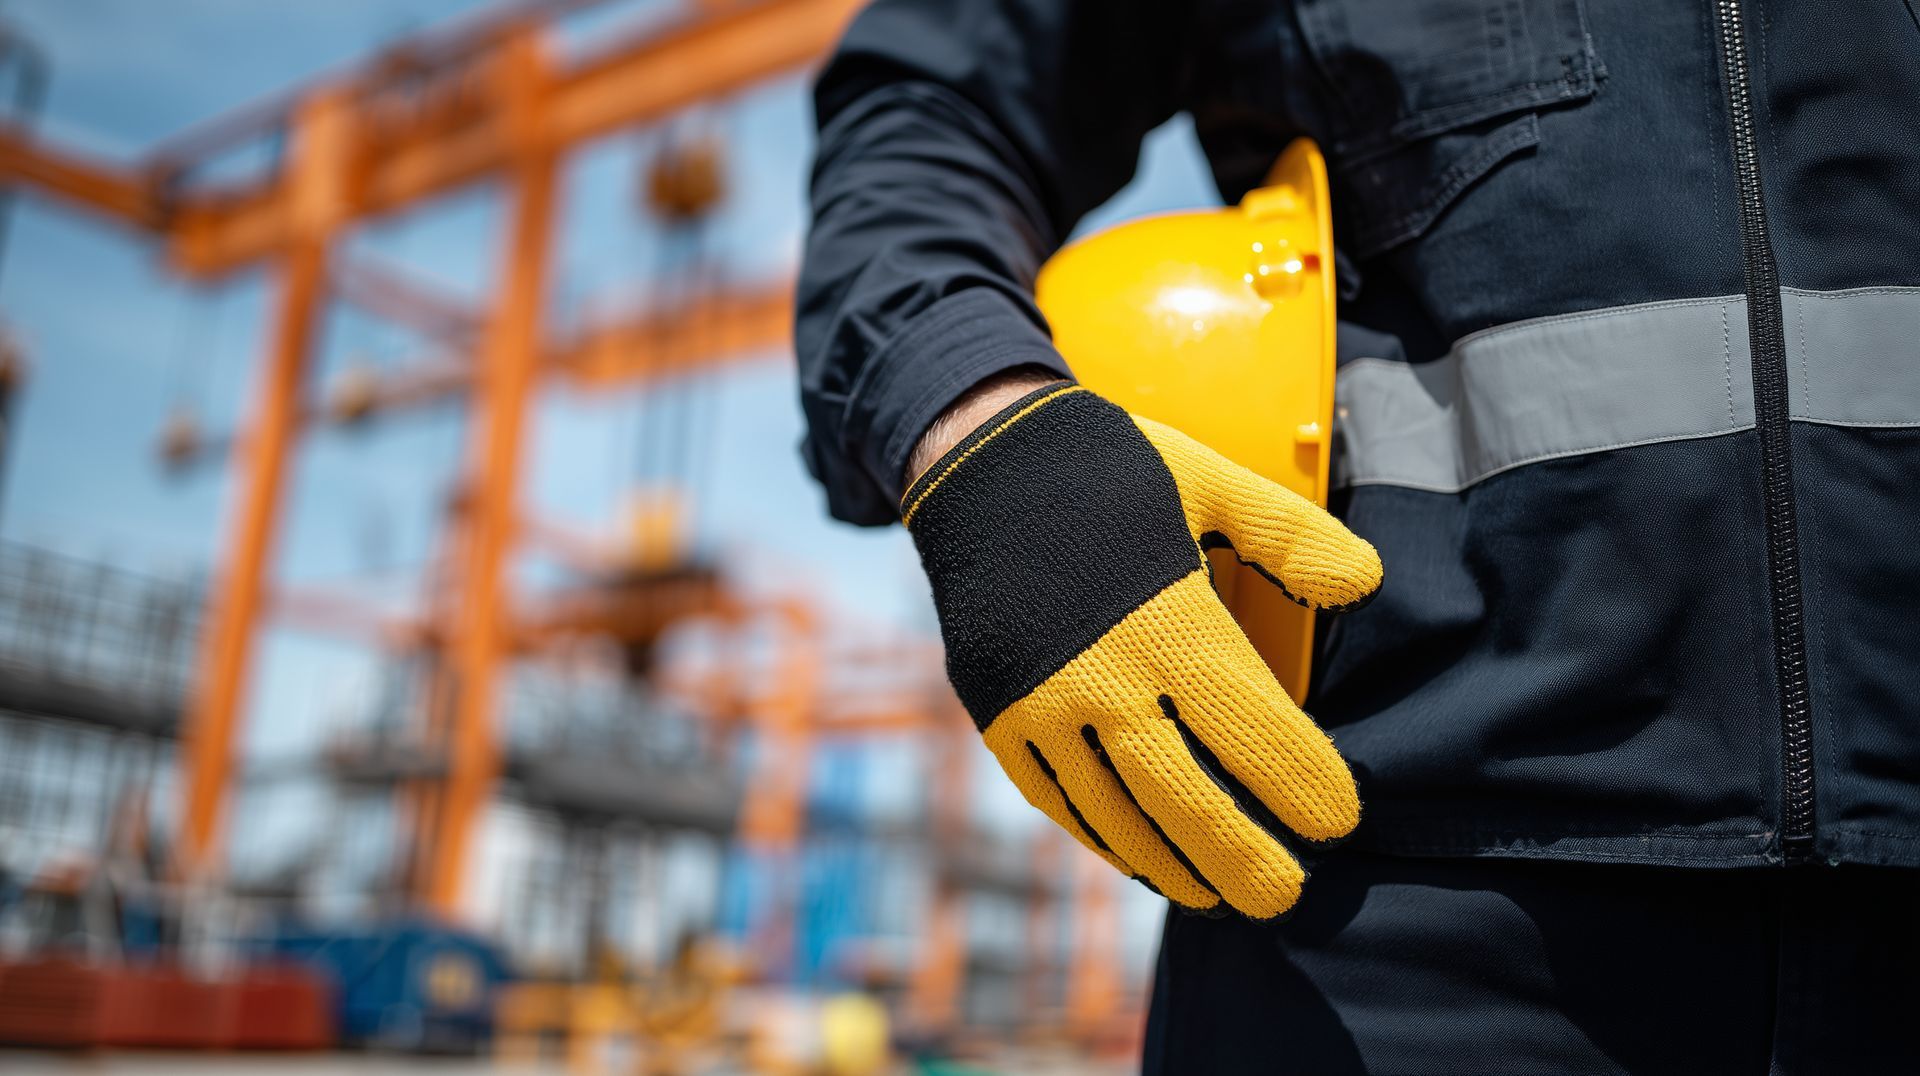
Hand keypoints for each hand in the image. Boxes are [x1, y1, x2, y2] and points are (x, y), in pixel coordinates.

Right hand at [902, 380, 1381, 917]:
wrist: (978, 462)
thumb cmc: (1112, 473)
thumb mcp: (1212, 482)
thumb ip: (1290, 537)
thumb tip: (1367, 584)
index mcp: (1169, 620)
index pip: (1253, 729)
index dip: (1301, 782)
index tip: (1339, 819)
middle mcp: (1102, 676)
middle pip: (1186, 794)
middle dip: (1243, 853)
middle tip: (1287, 894)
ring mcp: (1043, 705)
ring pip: (1117, 812)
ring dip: (1174, 862)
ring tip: (1221, 896)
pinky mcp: (1000, 716)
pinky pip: (1059, 799)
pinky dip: (1106, 839)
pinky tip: (1143, 860)